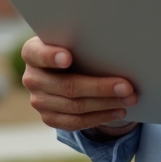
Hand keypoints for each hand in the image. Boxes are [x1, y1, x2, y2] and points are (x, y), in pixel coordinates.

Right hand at [21, 36, 139, 136]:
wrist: (62, 69)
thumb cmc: (73, 46)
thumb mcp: (72, 39)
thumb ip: (82, 40)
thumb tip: (115, 46)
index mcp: (32, 52)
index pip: (38, 54)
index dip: (51, 56)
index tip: (68, 58)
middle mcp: (31, 78)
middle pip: (67, 85)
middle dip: (100, 87)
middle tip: (127, 86)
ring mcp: (38, 101)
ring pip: (75, 106)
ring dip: (106, 104)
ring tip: (129, 98)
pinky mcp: (49, 118)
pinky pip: (75, 123)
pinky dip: (100, 117)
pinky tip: (118, 110)